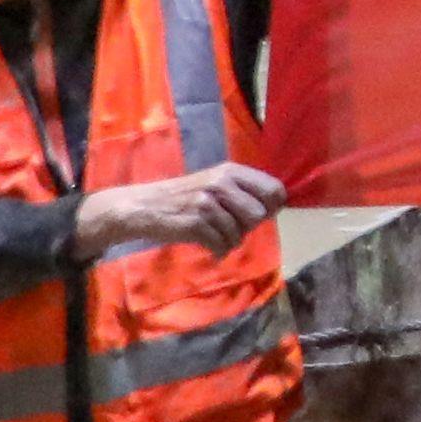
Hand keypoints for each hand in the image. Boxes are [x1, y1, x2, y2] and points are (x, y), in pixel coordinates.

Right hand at [75, 164, 281, 260]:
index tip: (259, 215)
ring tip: (215, 236)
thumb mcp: (215, 183)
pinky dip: (217, 250)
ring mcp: (207, 203)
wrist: (142, 207)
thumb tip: (278, 206)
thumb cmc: (184, 197)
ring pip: (240, 233)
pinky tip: (208, 246)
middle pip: (258, 214)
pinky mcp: (194, 223)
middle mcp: (221, 184)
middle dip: (248, 226)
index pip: (274, 189)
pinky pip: (221, 245)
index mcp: (232, 171)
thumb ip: (244, 190)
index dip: (272, 207)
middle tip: (231, 227)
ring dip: (230, 241)